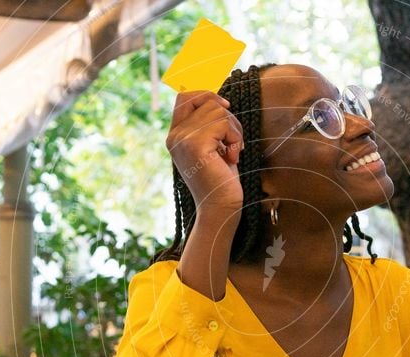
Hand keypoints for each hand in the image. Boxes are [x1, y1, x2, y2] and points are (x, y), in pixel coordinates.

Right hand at [165, 91, 244, 212]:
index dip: (207, 94)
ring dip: (234, 131)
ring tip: (231, 153)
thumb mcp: (213, 147)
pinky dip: (234, 139)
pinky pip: (223, 123)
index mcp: (176, 136)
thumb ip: (210, 125)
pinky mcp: (195, 145)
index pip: (185, 96)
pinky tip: (231, 158)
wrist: (220, 208)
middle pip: (207, 101)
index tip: (225, 106)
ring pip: (217, 110)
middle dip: (228, 119)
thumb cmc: (221, 181)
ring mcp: (182, 139)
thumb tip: (221, 101)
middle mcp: (175, 136)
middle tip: (232, 144)